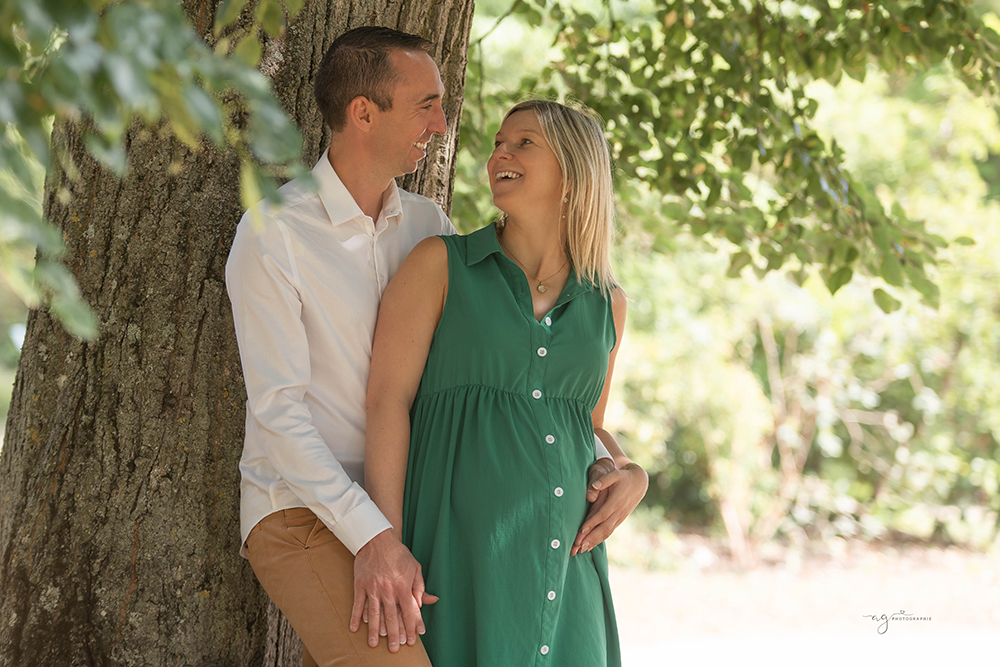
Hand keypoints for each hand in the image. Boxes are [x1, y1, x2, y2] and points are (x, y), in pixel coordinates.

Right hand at [350, 529, 437, 651]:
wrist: (378, 539)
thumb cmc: (399, 554)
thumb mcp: (415, 568)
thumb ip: (420, 587)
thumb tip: (426, 603)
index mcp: (403, 586)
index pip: (409, 611)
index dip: (412, 626)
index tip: (413, 639)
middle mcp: (389, 590)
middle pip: (392, 617)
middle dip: (395, 634)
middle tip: (395, 648)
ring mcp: (373, 588)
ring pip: (374, 614)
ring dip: (374, 630)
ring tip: (374, 644)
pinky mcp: (360, 584)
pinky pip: (358, 604)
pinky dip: (355, 617)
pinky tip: (354, 628)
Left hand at [571, 462, 647, 555]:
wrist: (639, 483)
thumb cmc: (623, 477)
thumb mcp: (615, 474)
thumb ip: (604, 479)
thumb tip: (594, 485)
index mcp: (616, 502)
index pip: (602, 515)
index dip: (591, 523)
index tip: (580, 531)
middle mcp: (618, 512)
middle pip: (603, 528)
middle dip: (590, 538)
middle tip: (578, 547)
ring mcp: (619, 517)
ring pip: (606, 533)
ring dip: (594, 542)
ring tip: (581, 550)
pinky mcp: (619, 520)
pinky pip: (608, 532)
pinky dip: (599, 539)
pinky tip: (590, 546)